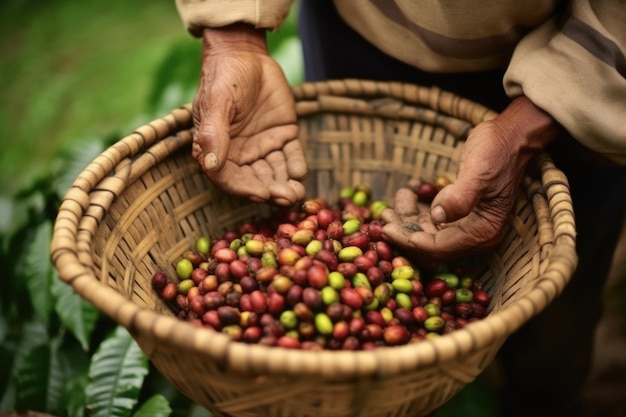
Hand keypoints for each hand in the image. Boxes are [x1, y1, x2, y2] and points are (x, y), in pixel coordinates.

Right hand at [191, 24, 306, 205]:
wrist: (246, 53)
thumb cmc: (224, 77)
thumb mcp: (216, 103)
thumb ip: (213, 134)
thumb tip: (209, 165)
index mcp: (218, 150)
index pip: (230, 179)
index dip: (245, 189)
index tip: (261, 194)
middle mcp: (241, 154)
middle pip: (256, 181)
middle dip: (271, 191)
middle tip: (287, 197)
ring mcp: (263, 147)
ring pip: (275, 173)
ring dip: (286, 184)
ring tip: (297, 192)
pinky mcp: (283, 136)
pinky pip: (291, 156)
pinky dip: (296, 166)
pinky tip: (301, 172)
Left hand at [381, 96, 562, 262]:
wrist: (510, 138)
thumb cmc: (497, 152)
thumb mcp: (479, 172)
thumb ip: (460, 197)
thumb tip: (437, 216)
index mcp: (482, 232)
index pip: (439, 248)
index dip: (411, 242)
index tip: (387, 230)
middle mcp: (473, 235)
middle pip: (429, 246)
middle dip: (404, 235)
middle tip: (382, 219)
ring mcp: (464, 225)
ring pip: (425, 235)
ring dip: (405, 223)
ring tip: (386, 208)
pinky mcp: (456, 216)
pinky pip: (428, 222)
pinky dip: (413, 213)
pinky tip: (406, 193)